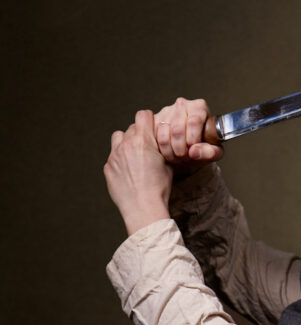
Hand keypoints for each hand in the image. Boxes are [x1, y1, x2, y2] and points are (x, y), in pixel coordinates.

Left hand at [104, 110, 172, 235]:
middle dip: (139, 135)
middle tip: (146, 148)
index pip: (143, 115)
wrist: (143, 209)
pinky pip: (113, 156)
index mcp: (143, 141)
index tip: (151, 128)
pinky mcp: (108, 167)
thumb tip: (161, 144)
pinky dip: (120, 160)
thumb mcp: (168, 166)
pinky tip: (128, 173)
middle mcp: (126, 144)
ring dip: (125, 142)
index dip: (149, 120)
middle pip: (131, 127)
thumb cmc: (159, 189)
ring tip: (133, 156)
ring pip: (118, 137)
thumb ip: (161, 149)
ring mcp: (115, 155)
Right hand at [153, 97, 223, 176]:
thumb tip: (194, 151)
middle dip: (181, 150)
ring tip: (178, 156)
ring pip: (164, 135)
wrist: (189, 150)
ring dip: (171, 152)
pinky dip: (162, 150)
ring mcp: (166, 111)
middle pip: (177, 129)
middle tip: (185, 157)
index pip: (194, 122)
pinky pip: (155, 138)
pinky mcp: (154, 120)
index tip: (193, 149)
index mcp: (199, 107)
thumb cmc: (203, 147)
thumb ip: (209, 153)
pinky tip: (169, 152)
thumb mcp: (213, 153)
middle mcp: (182, 105)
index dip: (193, 140)